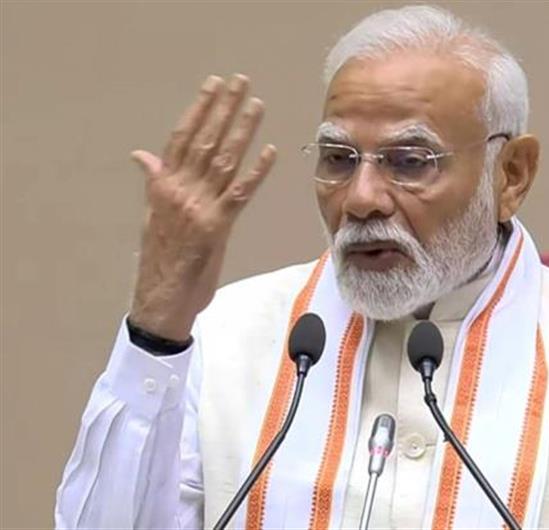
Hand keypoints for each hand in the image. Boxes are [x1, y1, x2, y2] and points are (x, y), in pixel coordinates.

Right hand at [128, 74, 276, 340]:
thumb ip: (155, 183)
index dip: (199, 109)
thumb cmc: (160, 258)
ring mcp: (197, 207)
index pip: (181, 137)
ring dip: (242, 131)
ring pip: (223, 161)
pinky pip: (239, 193)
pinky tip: (270, 151)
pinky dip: (256, 171)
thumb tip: (143, 156)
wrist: (160, 299)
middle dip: (224, 109)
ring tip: (256, 105)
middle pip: (204, 140)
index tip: (214, 85)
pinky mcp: (216, 227)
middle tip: (240, 81)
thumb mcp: (153, 216)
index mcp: (162, 186)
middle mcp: (178, 191)